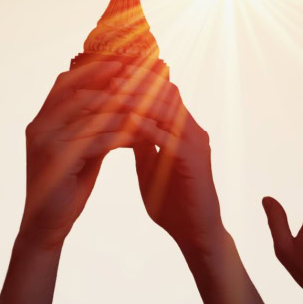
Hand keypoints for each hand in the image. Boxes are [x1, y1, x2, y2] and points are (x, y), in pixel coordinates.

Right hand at [20, 61, 153, 247]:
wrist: (47, 225)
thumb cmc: (66, 188)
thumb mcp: (80, 150)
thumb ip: (92, 127)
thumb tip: (117, 104)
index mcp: (42, 120)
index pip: (66, 82)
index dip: (93, 69)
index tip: (122, 62)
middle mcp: (40, 126)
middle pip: (80, 92)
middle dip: (114, 85)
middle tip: (143, 81)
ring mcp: (46, 141)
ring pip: (92, 114)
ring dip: (123, 110)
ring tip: (148, 106)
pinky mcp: (58, 159)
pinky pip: (96, 139)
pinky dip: (121, 136)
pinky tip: (141, 136)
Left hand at [123, 68, 224, 252]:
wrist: (196, 233)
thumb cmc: (174, 203)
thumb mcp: (150, 166)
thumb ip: (142, 144)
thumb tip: (123, 124)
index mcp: (182, 129)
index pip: (161, 92)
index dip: (136, 80)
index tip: (108, 71)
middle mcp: (192, 129)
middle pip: (165, 90)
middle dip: (136, 79)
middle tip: (107, 70)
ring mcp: (195, 142)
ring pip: (166, 107)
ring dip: (138, 97)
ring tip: (111, 89)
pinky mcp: (193, 159)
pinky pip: (166, 135)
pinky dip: (144, 126)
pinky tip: (123, 122)